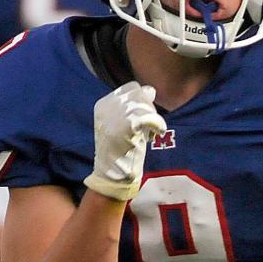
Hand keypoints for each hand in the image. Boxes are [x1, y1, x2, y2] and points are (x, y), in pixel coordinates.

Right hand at [84, 82, 166, 200]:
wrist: (112, 173)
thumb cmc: (121, 151)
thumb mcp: (122, 124)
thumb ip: (134, 107)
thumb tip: (151, 90)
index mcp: (103, 104)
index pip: (131, 88)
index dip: (141, 101)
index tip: (141, 120)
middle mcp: (108, 105)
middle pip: (139, 92)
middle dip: (148, 108)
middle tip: (148, 127)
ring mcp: (116, 114)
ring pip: (146, 103)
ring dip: (153, 118)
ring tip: (149, 134)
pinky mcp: (128, 124)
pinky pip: (151, 116)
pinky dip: (158, 125)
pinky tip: (156, 134)